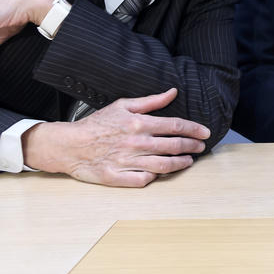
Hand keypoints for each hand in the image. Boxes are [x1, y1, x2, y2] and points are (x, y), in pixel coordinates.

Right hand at [22, 88, 209, 186]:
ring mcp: (127, 162)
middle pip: (174, 146)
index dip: (194, 129)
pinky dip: (155, 178)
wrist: (69, 144)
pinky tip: (161, 174)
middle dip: (192, 147)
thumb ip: (150, 101)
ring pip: (163, 166)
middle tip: (200, 147)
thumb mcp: (122, 105)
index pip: (175, 126)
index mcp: (139, 123)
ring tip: (188, 161)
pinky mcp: (117, 178)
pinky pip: (143, 181)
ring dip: (180, 164)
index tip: (205, 133)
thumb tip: (173, 92)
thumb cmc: (96, 124)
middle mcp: (136, 143)